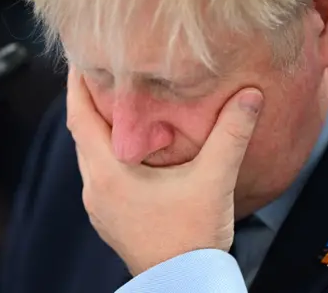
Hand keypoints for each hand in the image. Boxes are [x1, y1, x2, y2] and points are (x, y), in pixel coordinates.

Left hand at [67, 68, 263, 275]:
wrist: (184, 284)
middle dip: (86, 101)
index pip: (80, 117)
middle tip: (98, 72)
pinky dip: (106, 151)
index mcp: (109, 173)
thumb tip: (250, 96)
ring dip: (96, 128)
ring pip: (89, 154)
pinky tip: (127, 147)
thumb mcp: (214, 180)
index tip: (80, 58)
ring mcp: (100, 206)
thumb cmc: (192, 237)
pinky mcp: (110, 218)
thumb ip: (231, 135)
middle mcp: (96, 188)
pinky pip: (98, 173)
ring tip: (112, 103)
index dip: (77, 84)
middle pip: (81, 133)